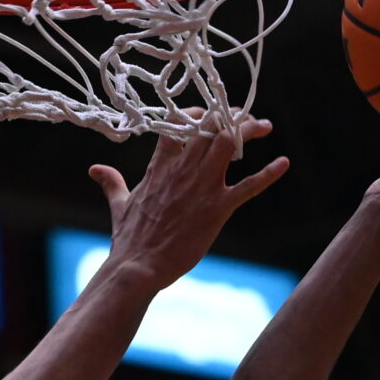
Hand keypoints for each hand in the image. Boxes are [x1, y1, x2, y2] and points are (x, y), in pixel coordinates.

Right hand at [90, 124, 289, 287]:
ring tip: (263, 126)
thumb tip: (95, 169)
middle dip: (229, 115)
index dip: (196, 113)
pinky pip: (248, 187)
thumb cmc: (129, 239)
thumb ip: (112, 183)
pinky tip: (284, 162)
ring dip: (248, 131)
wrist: (138, 266)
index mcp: (160, 165)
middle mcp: (183, 169)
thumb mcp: (120, 204)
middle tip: (244, 115)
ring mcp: (202, 187)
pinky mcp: (218, 209)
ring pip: (228, 144)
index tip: (208, 113)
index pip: (179, 124)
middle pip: (209, 126)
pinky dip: (269, 174)